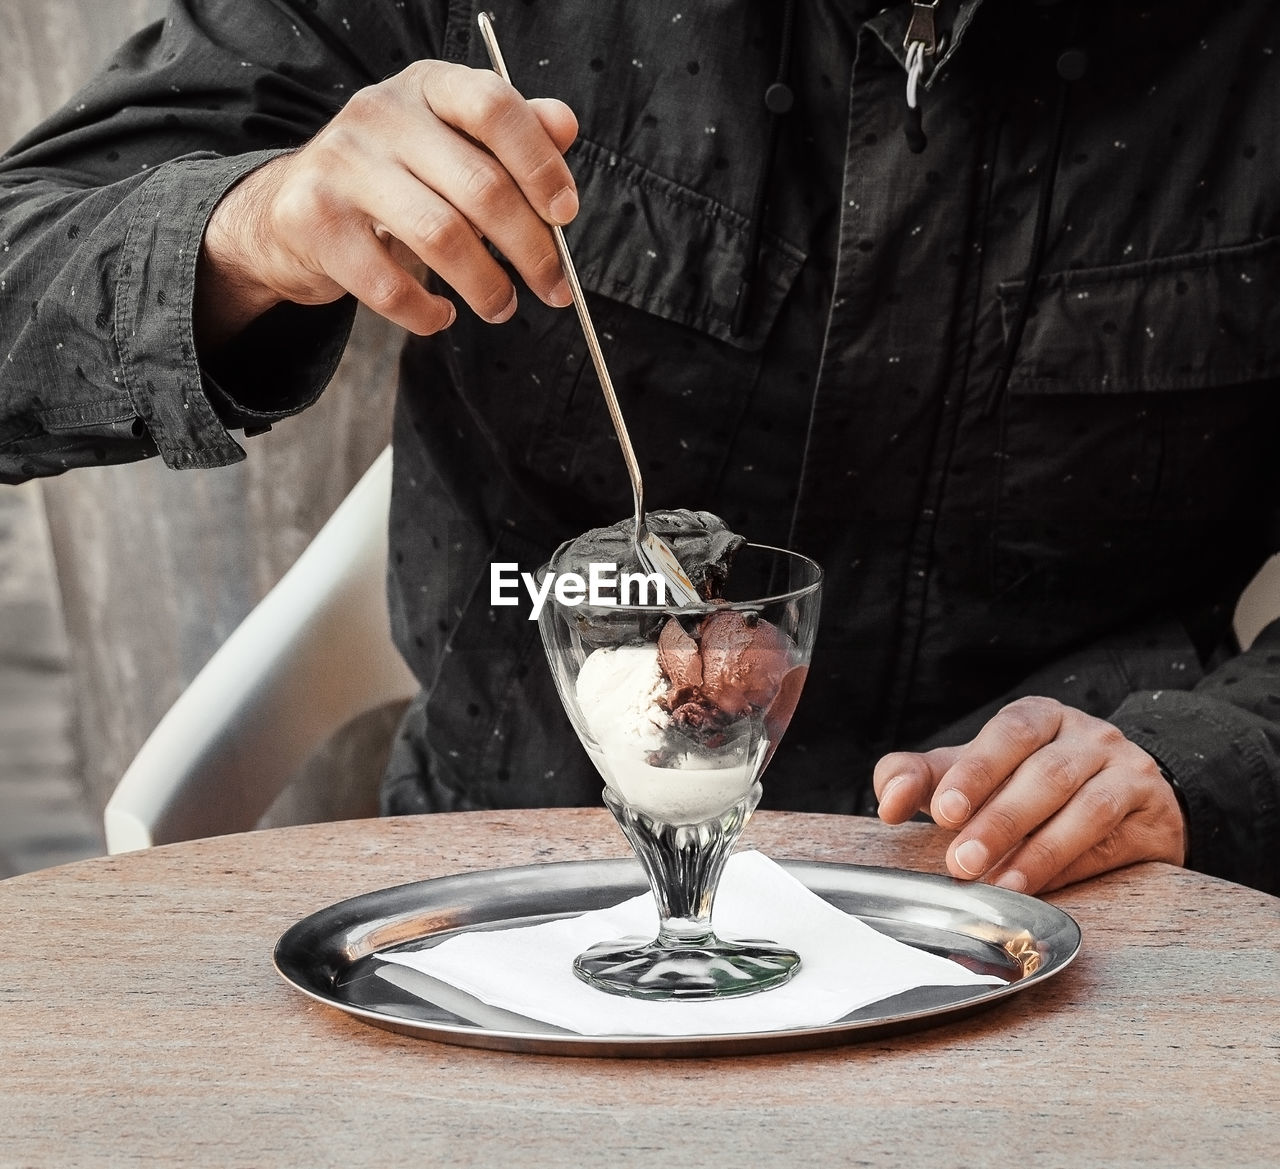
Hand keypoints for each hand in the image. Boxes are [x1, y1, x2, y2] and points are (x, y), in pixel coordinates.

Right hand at [196, 60, 577, 346]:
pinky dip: (427, 313)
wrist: (292, 208)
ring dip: (487, 287)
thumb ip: (513, 135)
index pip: (494, 106)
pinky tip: (441, 315)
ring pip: (441, 237)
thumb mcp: (454, 142)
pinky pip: (390, 285)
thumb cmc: (397, 177)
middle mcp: (380, 113)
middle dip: (531, 250)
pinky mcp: (314, 221)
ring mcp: (341, 164)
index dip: (540, 165)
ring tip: (502, 307)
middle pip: (480, 186)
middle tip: (554, 288)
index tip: (566, 216)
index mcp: (426, 85)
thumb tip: (566, 126)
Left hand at [873, 696, 1188, 893]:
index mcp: (1040, 717)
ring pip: (1085, 808)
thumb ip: (920, 777)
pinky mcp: (1153, 816)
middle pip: (1044, 774)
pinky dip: (1072, 866)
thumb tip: (888, 802)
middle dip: (999, 821)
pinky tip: (1040, 891)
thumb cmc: (1025, 784)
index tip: (944, 811)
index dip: (976, 770)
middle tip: (960, 862)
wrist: (1124, 799)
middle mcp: (1089, 736)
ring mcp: (1128, 772)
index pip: (1009, 733)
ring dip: (1037, 851)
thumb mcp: (971, 772)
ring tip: (998, 886)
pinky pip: (1113, 840)